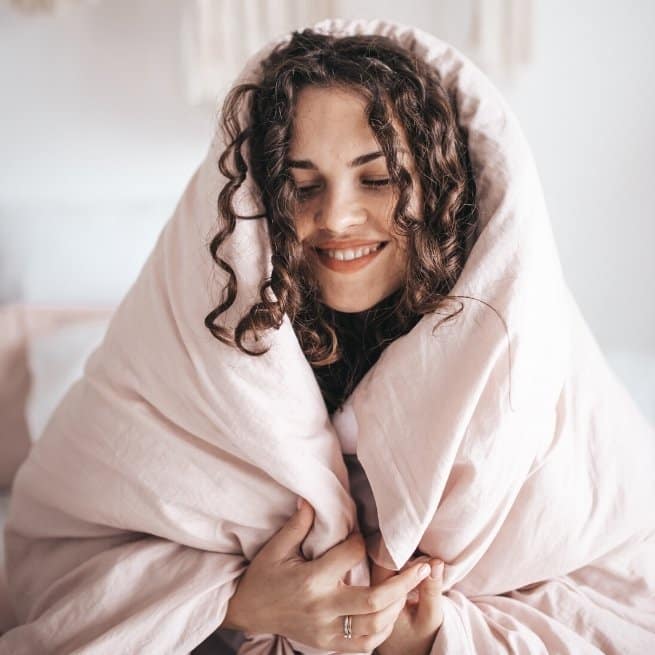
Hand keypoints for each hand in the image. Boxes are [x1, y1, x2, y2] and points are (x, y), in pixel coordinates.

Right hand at [223, 499, 431, 651]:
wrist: (247, 612)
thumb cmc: (263, 576)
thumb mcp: (276, 548)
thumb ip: (298, 525)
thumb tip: (312, 499)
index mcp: (311, 580)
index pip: (351, 557)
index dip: (364, 541)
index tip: (368, 534)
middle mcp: (323, 608)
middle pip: (375, 600)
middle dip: (404, 583)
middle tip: (425, 567)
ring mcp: (327, 631)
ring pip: (376, 625)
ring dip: (398, 606)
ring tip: (412, 587)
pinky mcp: (328, 645)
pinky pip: (364, 645)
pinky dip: (383, 629)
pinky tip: (391, 612)